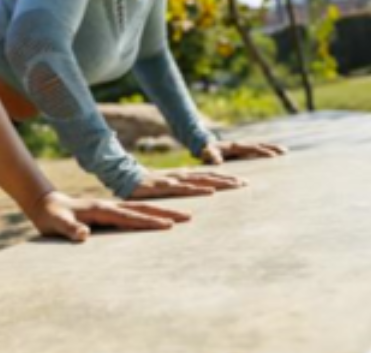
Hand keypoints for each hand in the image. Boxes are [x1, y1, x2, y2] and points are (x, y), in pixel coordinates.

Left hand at [27, 190, 189, 241]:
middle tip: (189, 217)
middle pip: (143, 209)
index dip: (148, 221)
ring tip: (185, 215)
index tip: (169, 225)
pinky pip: (136, 213)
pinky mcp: (110, 212)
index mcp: (100, 209)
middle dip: (167, 213)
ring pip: (142, 209)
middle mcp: (109, 206)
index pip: (128, 217)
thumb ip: (69, 229)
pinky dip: (152, 214)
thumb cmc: (52, 217)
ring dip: (164, 212)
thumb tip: (84, 234)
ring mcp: (111, 208)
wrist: (46, 204)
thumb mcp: (57, 223)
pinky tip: (164, 218)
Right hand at [126, 169, 244, 199]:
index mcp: (183, 176)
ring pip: (198, 181)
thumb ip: (182, 188)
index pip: (207, 176)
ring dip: (217, 182)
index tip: (243, 182)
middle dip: (226, 179)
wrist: (125, 180)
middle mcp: (180, 176)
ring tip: (233, 185)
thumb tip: (196, 194)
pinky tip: (209, 191)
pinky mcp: (162, 186)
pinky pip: (182, 188)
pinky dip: (197, 189)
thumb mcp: (168, 187)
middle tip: (245, 183)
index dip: (225, 178)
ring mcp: (171, 180)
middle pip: (207, 177)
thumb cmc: (147, 186)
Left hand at [200, 140, 287, 164]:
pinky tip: (275, 153)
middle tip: (285, 151)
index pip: (251, 149)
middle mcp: (241, 145)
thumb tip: (218, 162)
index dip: (262, 152)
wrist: (205, 146)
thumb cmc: (207, 151)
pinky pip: (257, 150)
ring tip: (285, 150)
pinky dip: (266, 150)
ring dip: (272, 148)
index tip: (273, 155)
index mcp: (235, 146)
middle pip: (258, 145)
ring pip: (259, 147)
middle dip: (271, 148)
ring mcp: (243, 147)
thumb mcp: (207, 153)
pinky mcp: (243, 150)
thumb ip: (212, 156)